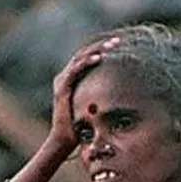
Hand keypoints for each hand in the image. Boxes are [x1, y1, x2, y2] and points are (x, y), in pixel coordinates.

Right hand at [48, 36, 120, 153]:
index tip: (117, 45)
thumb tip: (117, 100)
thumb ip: (99, 100)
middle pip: (84, 54)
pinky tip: (99, 58)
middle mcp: (64, 77)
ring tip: (113, 45)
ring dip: (98, 50)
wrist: (64, 141)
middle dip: (102, 45)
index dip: (100, 49)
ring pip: (80, 58)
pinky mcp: (62, 89)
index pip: (86, 58)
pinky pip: (75, 71)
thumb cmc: (80, 129)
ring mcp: (62, 82)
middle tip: (119, 41)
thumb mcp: (92, 110)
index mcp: (71, 80)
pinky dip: (87, 63)